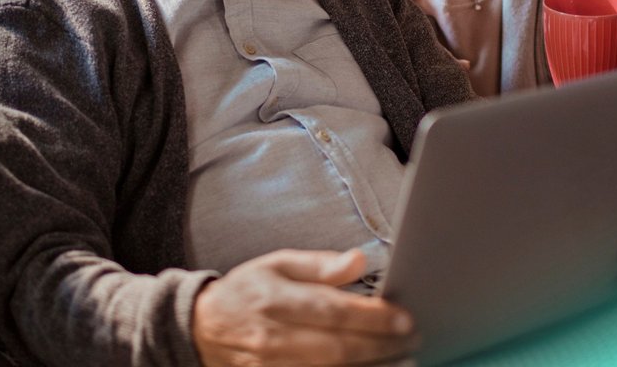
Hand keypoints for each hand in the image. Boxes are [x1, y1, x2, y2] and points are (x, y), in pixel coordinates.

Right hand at [193, 248, 418, 365]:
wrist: (203, 329)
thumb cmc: (248, 292)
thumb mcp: (278, 264)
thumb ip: (320, 265)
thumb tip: (359, 260)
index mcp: (276, 299)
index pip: (333, 311)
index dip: (373, 318)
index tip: (404, 317)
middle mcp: (273, 337)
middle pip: (338, 348)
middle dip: (382, 346)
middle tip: (413, 339)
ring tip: (403, 362)